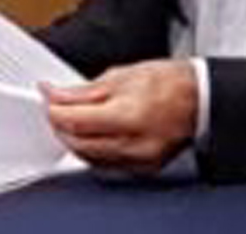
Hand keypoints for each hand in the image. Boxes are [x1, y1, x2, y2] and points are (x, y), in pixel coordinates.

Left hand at [44, 60, 199, 172]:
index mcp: (128, 117)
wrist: (198, 100)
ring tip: (72, 120)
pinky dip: (93, 151)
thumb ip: (82, 92)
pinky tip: (91, 136)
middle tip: (55, 110)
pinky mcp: (144, 168)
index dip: (54, 111)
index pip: (75, 122)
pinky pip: (107, 164)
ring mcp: (140, 160)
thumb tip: (55, 96)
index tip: (47, 101)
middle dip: (60, 127)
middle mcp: (135, 144)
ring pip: (90, 158)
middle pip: (79, 144)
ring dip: (75, 140)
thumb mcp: (119, 77)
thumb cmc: (166, 84)